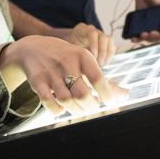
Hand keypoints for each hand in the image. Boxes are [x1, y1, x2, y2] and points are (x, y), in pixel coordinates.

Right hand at [0, 36, 115, 115]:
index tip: (108, 102)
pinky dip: (58, 110)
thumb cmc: (66, 58)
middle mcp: (67, 62)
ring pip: (66, 100)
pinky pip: (48, 102)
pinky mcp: (37, 81)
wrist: (32, 48)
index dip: (107, 95)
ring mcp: (51, 72)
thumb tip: (126, 95)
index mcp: (82, 56)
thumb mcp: (84, 61)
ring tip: (80, 110)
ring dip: (76, 111)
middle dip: (91, 107)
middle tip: (92, 108)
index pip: (98, 78)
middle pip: (83, 94)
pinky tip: (62, 109)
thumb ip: (104, 80)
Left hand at [66, 22, 116, 66]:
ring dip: (107, 53)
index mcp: (82, 29)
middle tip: (99, 63)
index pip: (92, 33)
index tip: (93, 56)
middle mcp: (93, 30)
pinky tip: (105, 63)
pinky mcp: (106, 42)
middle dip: (102, 51)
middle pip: (103, 36)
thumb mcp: (70, 50)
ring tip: (102, 64)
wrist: (71, 51)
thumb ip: (75, 53)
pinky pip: (112, 46)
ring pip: (109, 40)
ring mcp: (100, 35)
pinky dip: (110, 55)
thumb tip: (81, 63)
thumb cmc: (69, 50)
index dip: (94, 44)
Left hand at [130, 0, 159, 42]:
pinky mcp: (144, 28)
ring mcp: (153, 27)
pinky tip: (134, 38)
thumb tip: (157, 1)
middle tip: (153, 33)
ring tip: (142, 34)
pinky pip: (142, 36)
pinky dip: (138, 38)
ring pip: (152, 38)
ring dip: (148, 38)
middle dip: (157, 36)